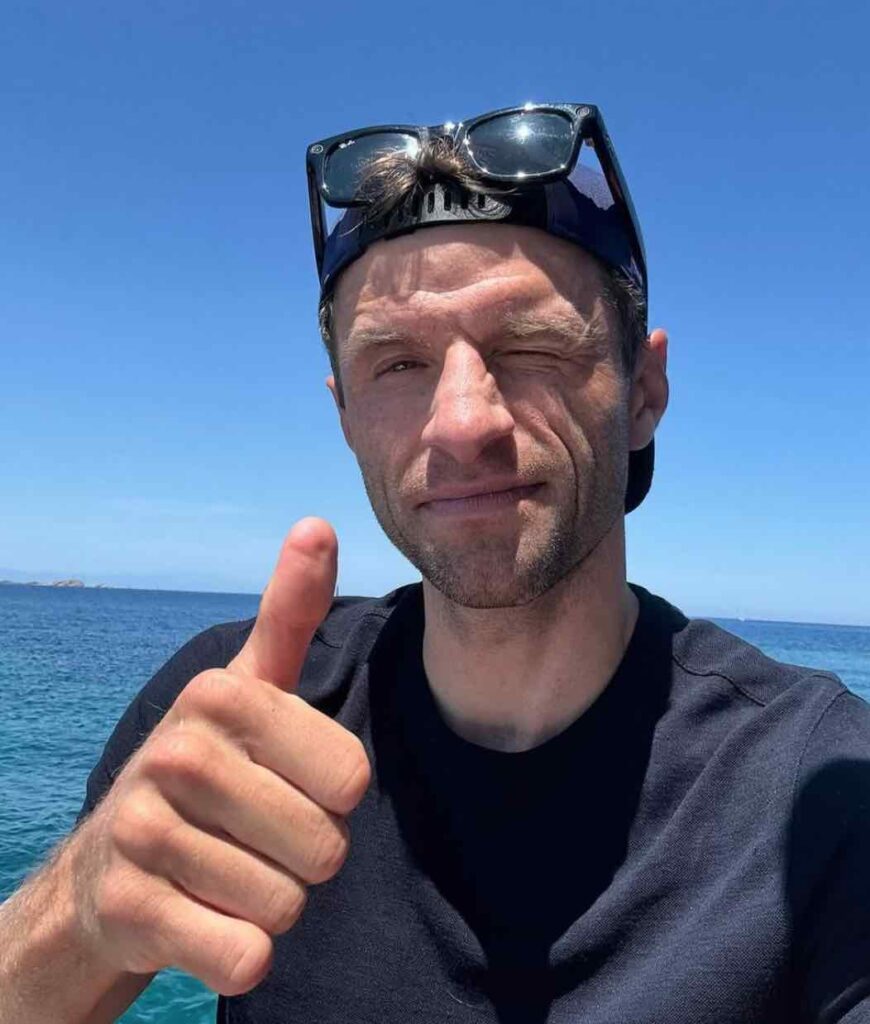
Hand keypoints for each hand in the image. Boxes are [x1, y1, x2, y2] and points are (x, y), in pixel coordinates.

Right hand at [68, 518, 370, 995]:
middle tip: (256, 836)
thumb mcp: (252, 688)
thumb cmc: (210, 772)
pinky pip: (246, 955)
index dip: (332, 795)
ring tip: (225, 871)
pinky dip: (241, 952)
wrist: (109, 870)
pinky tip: (204, 919)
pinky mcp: (128, 912)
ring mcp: (143, 832)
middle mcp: (177, 753)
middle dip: (305, 856)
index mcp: (221, 694)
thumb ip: (291, 612)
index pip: (351, 777)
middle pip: (325, 846)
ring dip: (272, 903)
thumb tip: (318, 523)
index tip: (287, 783)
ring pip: (287, 904)